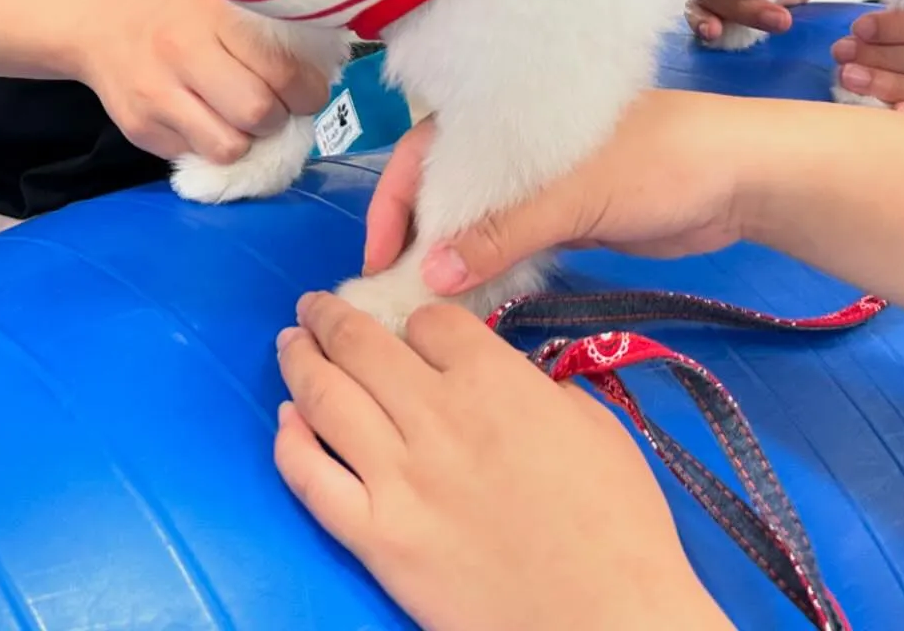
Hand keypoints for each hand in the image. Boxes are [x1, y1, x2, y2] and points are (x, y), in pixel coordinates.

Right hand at [73, 0, 330, 163]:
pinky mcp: (139, 129)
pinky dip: (211, 149)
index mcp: (215, 15)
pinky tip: (209, 124)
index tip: (308, 91)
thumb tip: (322, 73)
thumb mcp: (225, 3)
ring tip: (244, 122)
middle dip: (280, 120)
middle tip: (279, 110)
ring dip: (248, 143)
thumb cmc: (184, 15)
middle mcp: (183, 52)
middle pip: (256, 114)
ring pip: (228, 147)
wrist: (103, 24)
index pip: (281, 69)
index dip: (306, 91)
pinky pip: (195, 158)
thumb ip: (269, 33)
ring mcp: (157, 94)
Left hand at [274, 292, 730, 630]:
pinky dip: (291, 443)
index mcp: (492, 380)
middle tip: (313, 305)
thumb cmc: (618, 520)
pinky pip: (313, 480)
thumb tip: (507, 376)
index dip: (420, 319)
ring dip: (301, 361)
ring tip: (290, 342)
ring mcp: (397, 478)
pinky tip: (286, 421)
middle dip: (331, 316)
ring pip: (327, 399)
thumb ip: (537, 385)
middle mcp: (434, 416)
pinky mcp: (376, 537)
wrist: (604, 616)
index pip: (431, 322)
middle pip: (362, 345)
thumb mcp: (593, 421)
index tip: (414, 328)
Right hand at [364, 92, 750, 291]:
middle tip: (393, 291)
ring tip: (423, 306)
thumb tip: (427, 276)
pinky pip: (513, 242)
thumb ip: (502, 233)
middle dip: (416, 235)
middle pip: (446, 189)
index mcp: (508, 117)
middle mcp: (516, 147)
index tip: (377, 258)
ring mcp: (544, 184)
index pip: (424, 152)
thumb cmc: (658, 162)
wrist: (741, 177)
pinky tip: (472, 302)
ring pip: (479, 220)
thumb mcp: (575, 194)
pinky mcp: (570, 216)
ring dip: (452, 257)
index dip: (394, 201)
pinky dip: (490, 268)